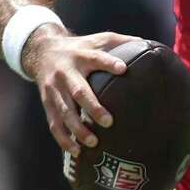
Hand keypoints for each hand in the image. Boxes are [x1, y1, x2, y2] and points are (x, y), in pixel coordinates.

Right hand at [23, 28, 137, 155]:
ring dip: (77, 128)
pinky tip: (75, 151)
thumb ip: (119, 42)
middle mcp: (66, 73)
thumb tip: (147, 44)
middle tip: (108, 122)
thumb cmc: (79, 48)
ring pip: (64, 112)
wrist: (42, 52)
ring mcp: (54, 89)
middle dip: (92, 108)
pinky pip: (53, 123)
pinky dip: (63, 138)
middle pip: (78, 91)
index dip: (108, 63)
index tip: (123, 69)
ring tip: (93, 142)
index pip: (96, 58)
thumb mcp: (97, 39)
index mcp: (81, 56)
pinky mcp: (47, 103)